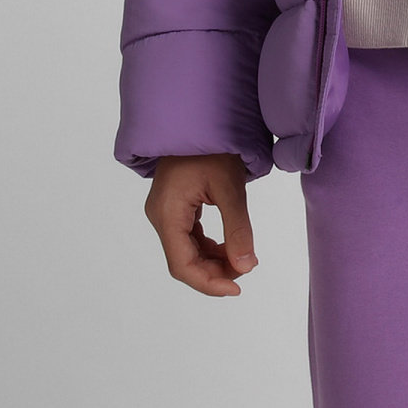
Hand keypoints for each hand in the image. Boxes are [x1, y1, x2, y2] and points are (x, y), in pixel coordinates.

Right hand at [145, 153, 256, 298]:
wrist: (198, 119)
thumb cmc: (212, 147)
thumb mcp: (230, 188)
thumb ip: (238, 230)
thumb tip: (246, 267)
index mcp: (167, 214)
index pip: (182, 265)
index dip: (208, 283)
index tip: (236, 289)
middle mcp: (160, 216)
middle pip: (183, 261)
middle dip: (215, 272)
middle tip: (247, 268)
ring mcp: (166, 213)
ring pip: (187, 252)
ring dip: (214, 261)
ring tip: (243, 257)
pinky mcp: (175, 208)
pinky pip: (190, 238)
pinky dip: (211, 247)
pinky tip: (231, 247)